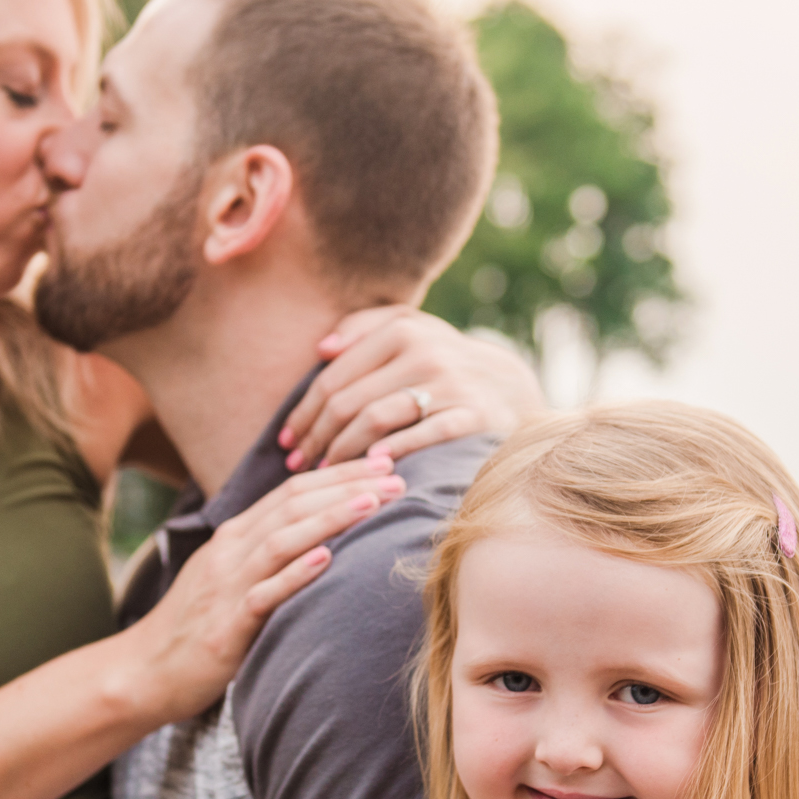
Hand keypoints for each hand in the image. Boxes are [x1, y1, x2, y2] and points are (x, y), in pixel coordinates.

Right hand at [120, 456, 403, 723]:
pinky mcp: (226, 625)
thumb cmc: (196, 626)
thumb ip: (266, 552)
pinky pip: (264, 594)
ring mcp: (227, 586)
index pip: (293, 490)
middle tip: (397, 475)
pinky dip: (296, 574)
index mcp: (234, 536)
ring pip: (282, 540)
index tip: (382, 463)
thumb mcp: (230, 578)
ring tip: (373, 503)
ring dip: (330, 518)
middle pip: (294, 504)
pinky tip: (327, 559)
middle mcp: (230, 551)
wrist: (145, 671)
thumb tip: (319, 535)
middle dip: (348, 487)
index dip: (339, 474)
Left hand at [282, 306, 545, 470]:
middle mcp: (424, 352)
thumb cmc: (443, 363)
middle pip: (347, 401)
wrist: (510, 387)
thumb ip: (365, 328)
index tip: (287, 440)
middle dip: (315, 437)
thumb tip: (322, 348)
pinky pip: (421, 436)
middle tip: (298, 463)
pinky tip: (370, 466)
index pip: (332, 378)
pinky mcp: (472, 415)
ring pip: (375, 419)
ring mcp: (450, 383)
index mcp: (402, 329)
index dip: (304, 413)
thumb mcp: (412, 330)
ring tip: (324, 471)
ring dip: (341, 451)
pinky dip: (392, 451)